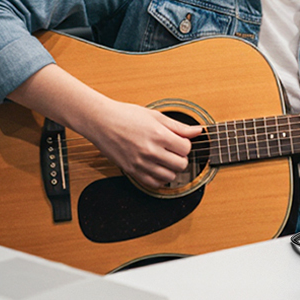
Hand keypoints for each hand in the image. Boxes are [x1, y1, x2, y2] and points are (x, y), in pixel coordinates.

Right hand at [77, 100, 202, 187]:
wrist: (101, 122)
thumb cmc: (126, 115)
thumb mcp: (155, 116)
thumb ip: (178, 126)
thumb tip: (198, 131)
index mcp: (158, 135)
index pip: (186, 148)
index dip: (185, 145)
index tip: (179, 142)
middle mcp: (150, 151)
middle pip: (181, 164)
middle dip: (180, 158)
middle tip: (173, 151)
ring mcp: (141, 163)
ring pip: (169, 176)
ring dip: (171, 169)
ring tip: (164, 159)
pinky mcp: (132, 171)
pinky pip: (153, 184)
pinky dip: (159, 179)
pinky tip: (157, 168)